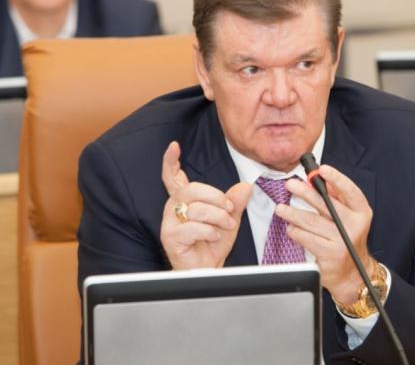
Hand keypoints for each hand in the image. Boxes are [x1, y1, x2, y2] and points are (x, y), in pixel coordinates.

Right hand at [160, 141, 250, 268]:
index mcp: (185, 200)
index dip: (170, 161)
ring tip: (226, 226)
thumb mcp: (229, 219)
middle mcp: (173, 208)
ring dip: (217, 217)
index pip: (172, 176)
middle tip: (228, 207)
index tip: (174, 146)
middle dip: (215, 196)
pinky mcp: (170, 237)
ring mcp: (169, 223)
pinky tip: (215, 236)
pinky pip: (191, 227)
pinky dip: (209, 231)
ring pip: (195, 209)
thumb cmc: (213, 244)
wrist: (209, 269)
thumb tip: (244, 186)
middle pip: (190, 189)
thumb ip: (234, 202)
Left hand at [277, 164, 375, 304]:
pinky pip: (306, 238)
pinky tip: (291, 228)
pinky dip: (295, 232)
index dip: (336, 179)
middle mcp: (355, 226)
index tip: (321, 170)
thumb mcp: (349, 217)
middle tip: (291, 185)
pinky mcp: (330, 254)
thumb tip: (316, 179)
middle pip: (327, 205)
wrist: (354, 274)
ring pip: (312, 222)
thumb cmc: (348, 240)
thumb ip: (336, 198)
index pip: (350, 191)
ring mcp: (342, 241)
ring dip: (293, 214)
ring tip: (281, 209)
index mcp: (362, 213)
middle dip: (305, 193)